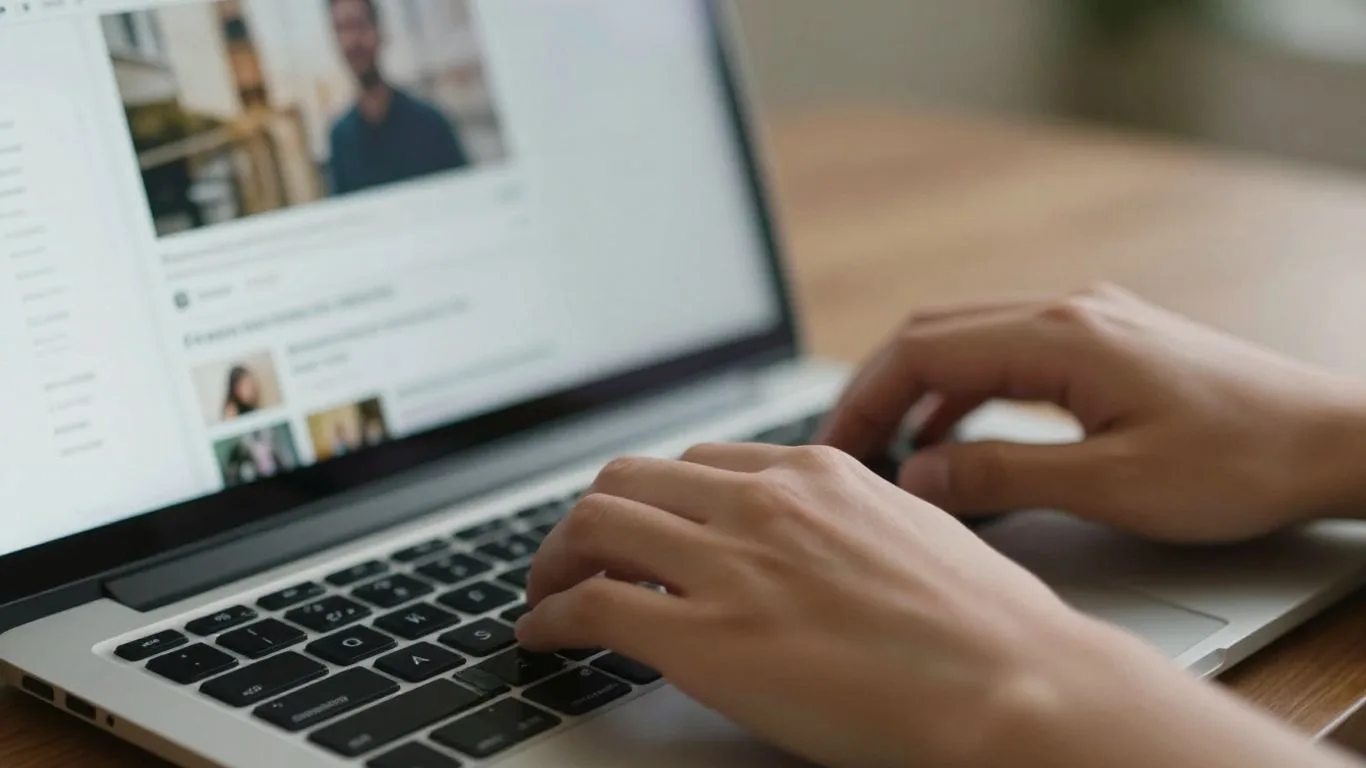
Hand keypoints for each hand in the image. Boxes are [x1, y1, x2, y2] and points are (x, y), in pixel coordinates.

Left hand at [517, 443, 1114, 765]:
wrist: (1011, 685)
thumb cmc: (988, 628)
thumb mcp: (915, 536)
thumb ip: (850, 526)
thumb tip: (818, 549)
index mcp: (816, 474)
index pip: (698, 463)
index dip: (655, 497)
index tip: (642, 526)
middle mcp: (763, 502)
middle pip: (629, 478)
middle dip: (591, 516)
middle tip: (575, 554)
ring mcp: (730, 563)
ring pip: (594, 525)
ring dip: (552, 559)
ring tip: (544, 592)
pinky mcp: (703, 636)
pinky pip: (591, 606)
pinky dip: (549, 616)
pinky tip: (544, 636)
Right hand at [819, 284, 1365, 541]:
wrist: (1334, 440)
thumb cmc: (1240, 463)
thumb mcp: (1112, 485)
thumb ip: (1003, 475)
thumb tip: (917, 474)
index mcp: (1061, 337)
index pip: (923, 350)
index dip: (865, 398)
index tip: (836, 448)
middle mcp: (1067, 313)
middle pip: (935, 333)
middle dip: (879, 388)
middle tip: (845, 447)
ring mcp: (1088, 321)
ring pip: (969, 339)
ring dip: (920, 389)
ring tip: (887, 448)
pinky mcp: (1106, 342)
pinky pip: (1008, 354)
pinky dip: (966, 391)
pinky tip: (955, 435)